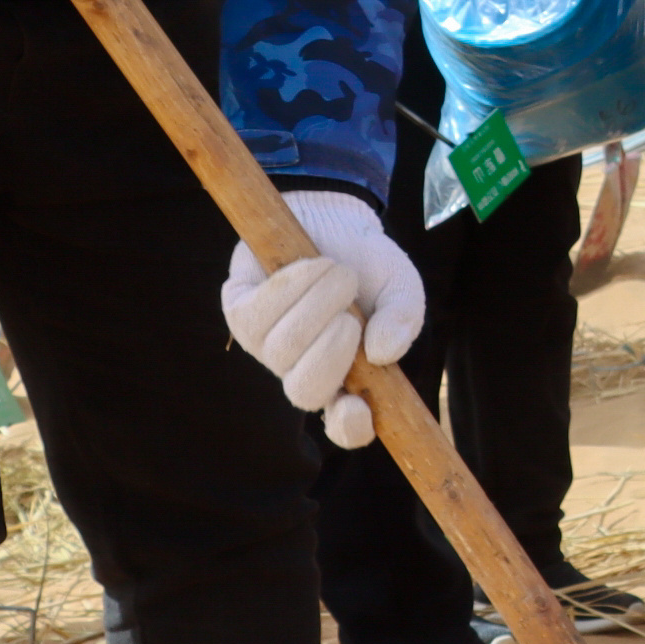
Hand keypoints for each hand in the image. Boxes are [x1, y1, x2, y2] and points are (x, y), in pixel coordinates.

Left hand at [220, 189, 425, 448]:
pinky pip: (259, 313)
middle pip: (304, 392)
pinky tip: (308, 264)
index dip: (349, 427)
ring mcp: (266, 346)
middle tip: (351, 314)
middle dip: (331, 352)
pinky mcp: (240, 313)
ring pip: (283, 348)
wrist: (333, 216)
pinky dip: (292, 283)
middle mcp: (301, 370)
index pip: (344, 426)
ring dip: (318, 302)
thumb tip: (383, 354)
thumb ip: (404, 320)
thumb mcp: (401, 288)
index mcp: (347, 378)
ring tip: (337, 272)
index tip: (358, 407)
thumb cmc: (370, 264)